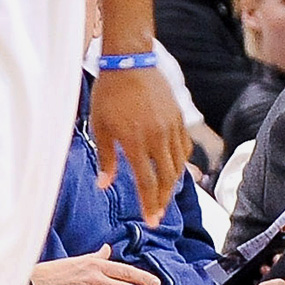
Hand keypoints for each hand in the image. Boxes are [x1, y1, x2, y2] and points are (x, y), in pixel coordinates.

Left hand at [90, 64, 190, 226]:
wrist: (130, 63)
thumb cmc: (109, 95)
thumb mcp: (100, 126)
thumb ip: (105, 158)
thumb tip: (104, 185)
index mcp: (135, 141)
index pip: (146, 182)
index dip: (149, 204)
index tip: (151, 221)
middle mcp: (158, 137)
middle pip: (167, 178)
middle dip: (163, 200)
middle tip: (157, 215)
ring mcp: (172, 128)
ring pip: (179, 165)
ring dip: (173, 184)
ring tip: (164, 196)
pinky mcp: (180, 119)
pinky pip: (185, 148)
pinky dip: (181, 163)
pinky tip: (174, 170)